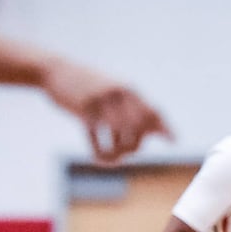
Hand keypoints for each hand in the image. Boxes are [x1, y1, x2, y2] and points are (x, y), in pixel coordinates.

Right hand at [41, 60, 170, 163]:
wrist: (55, 72)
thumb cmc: (88, 85)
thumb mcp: (112, 91)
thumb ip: (132, 106)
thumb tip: (155, 128)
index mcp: (128, 89)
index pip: (152, 111)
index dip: (164, 126)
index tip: (174, 140)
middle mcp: (117, 94)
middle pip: (138, 128)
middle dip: (135, 146)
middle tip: (125, 152)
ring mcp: (100, 103)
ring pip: (119, 138)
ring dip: (118, 154)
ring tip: (113, 157)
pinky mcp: (83, 112)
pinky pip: (97, 142)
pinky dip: (101, 156)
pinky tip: (99, 159)